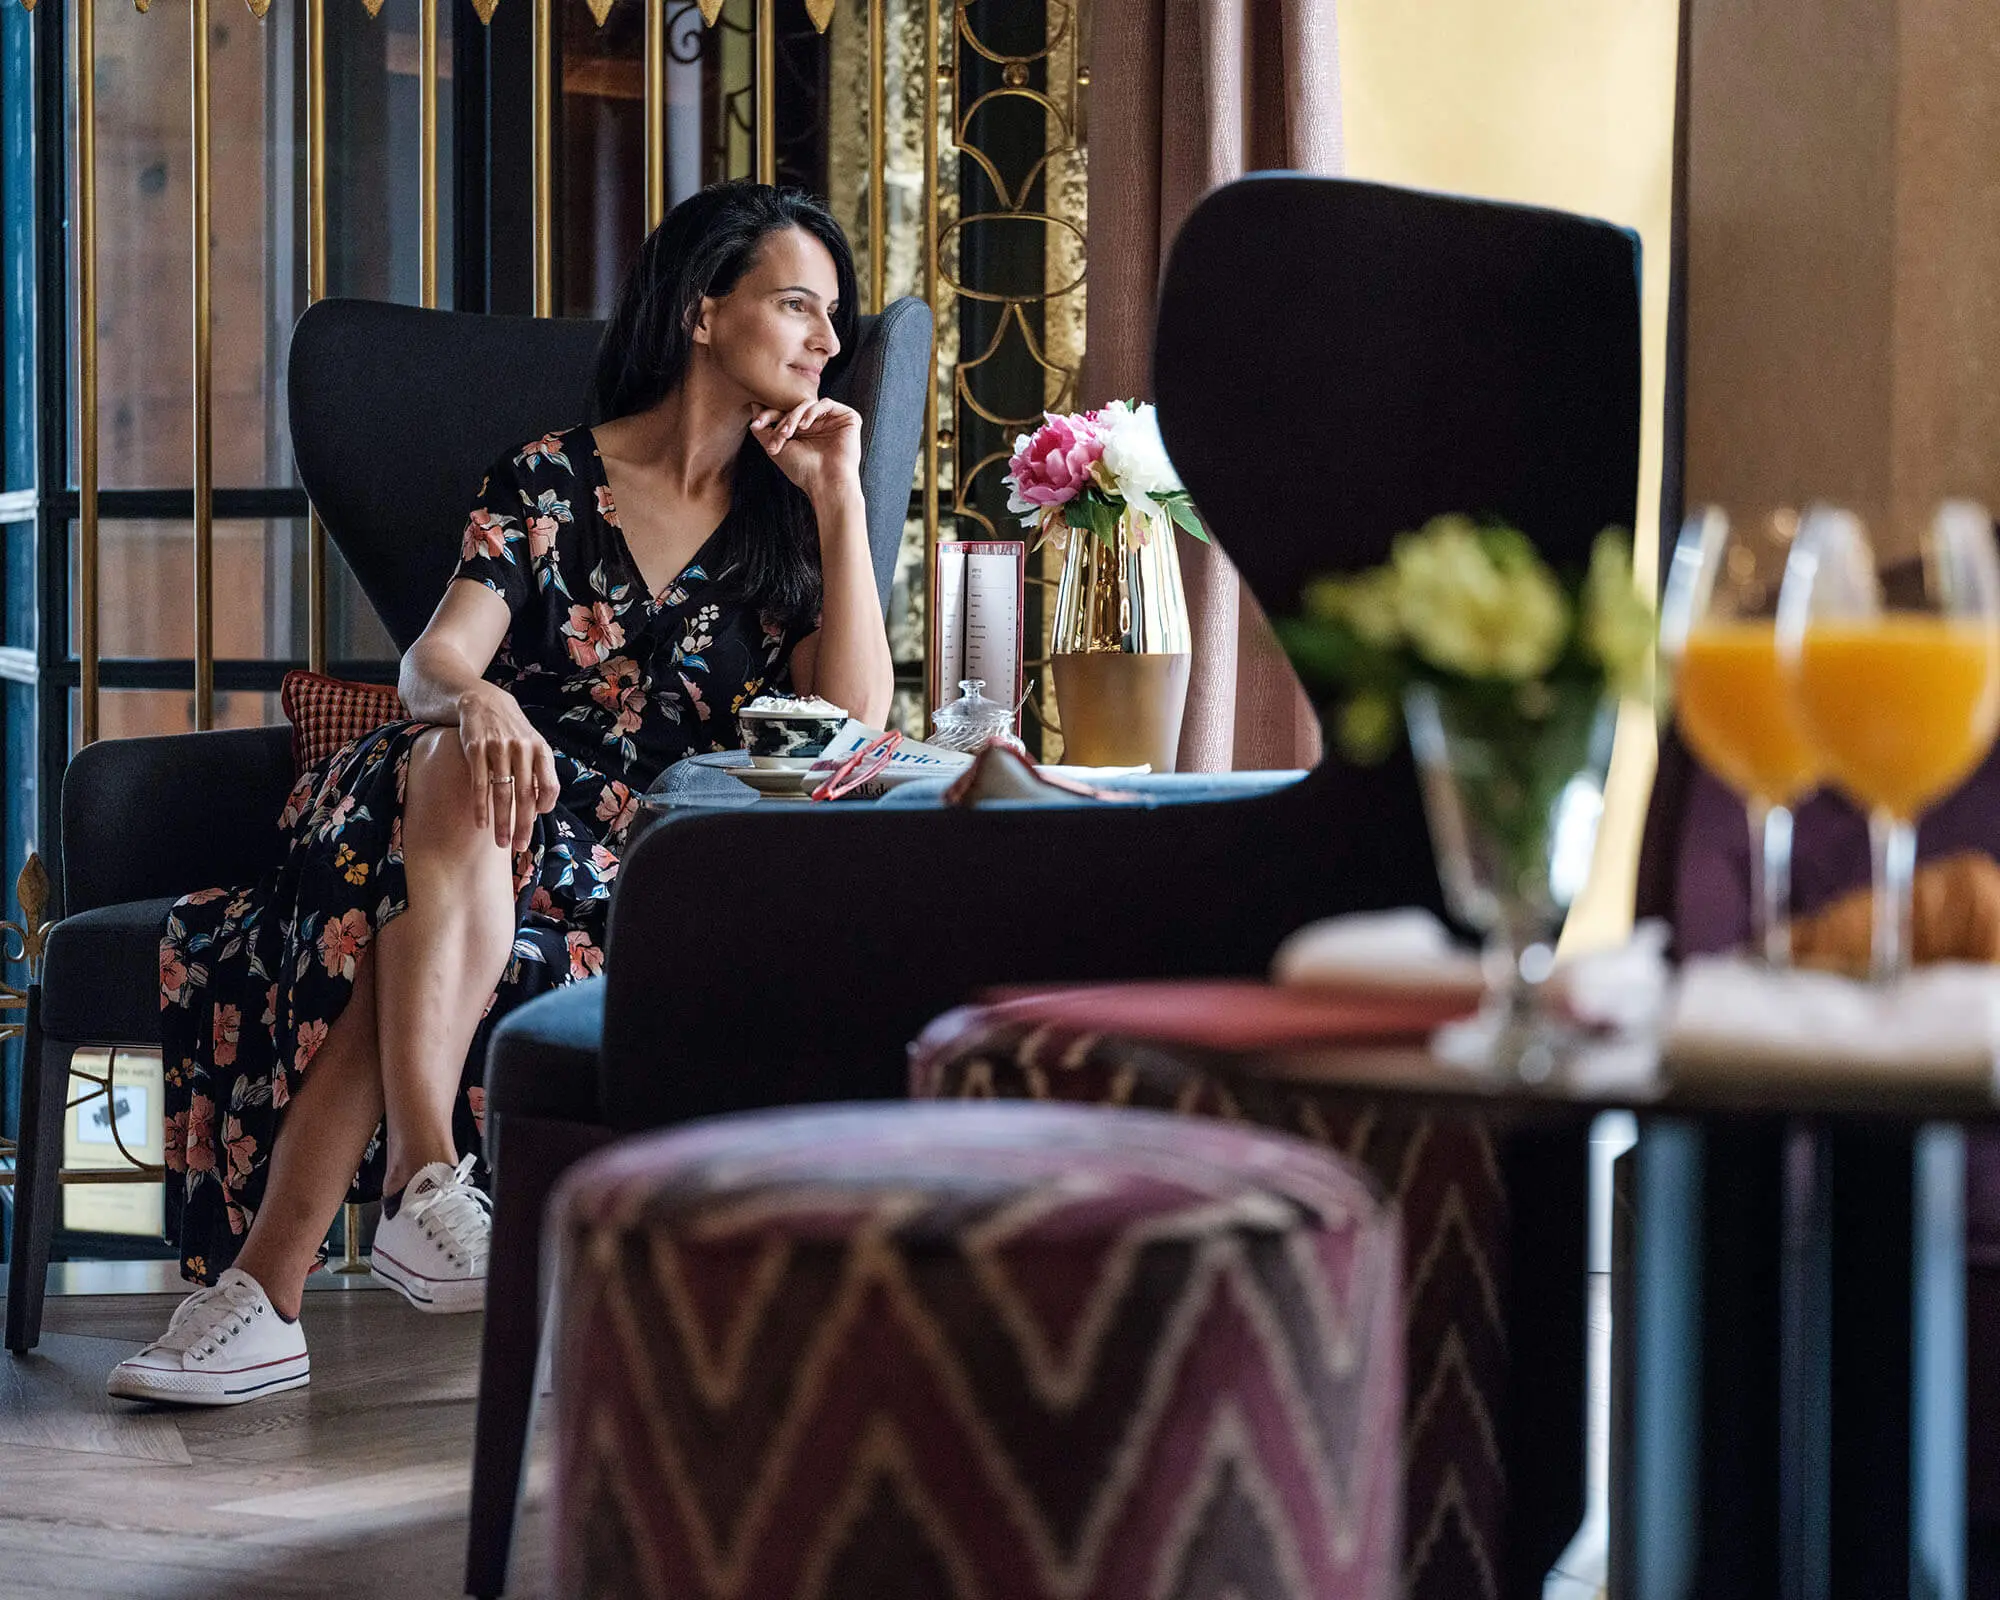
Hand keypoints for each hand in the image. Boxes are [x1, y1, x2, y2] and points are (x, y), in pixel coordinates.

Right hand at [458, 682, 560, 849]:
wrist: (482, 700)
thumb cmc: (511, 731)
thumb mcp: (531, 744)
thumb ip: (538, 772)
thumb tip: (538, 810)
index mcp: (540, 749)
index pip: (550, 785)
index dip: (545, 806)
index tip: (536, 820)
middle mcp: (522, 748)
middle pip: (526, 794)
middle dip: (523, 825)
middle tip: (520, 847)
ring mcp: (498, 748)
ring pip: (502, 792)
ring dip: (502, 822)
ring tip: (501, 843)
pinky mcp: (475, 748)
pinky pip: (479, 783)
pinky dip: (481, 806)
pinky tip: (481, 823)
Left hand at [750, 397, 861, 510]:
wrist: (827, 483)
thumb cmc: (803, 471)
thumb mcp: (776, 448)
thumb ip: (764, 429)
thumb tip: (753, 406)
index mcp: (804, 431)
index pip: (784, 413)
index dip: (769, 415)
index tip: (757, 425)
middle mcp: (819, 423)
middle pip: (794, 406)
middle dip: (781, 419)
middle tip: (778, 435)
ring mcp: (833, 420)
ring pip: (807, 404)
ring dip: (794, 417)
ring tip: (789, 434)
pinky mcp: (847, 417)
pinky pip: (825, 403)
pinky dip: (811, 412)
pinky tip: (806, 427)